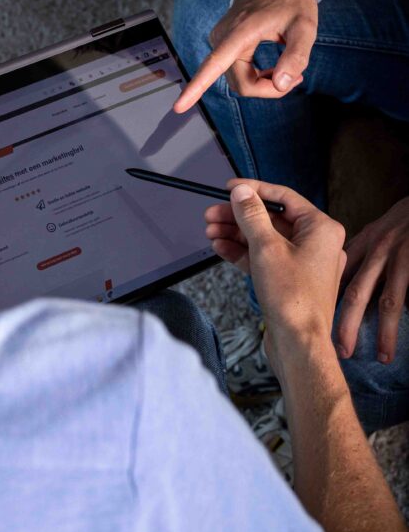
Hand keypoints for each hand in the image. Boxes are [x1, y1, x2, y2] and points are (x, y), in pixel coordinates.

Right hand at [174, 0, 317, 113]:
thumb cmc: (292, 1)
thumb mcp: (306, 27)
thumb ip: (296, 56)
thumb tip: (282, 84)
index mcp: (240, 31)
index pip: (215, 64)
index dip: (196, 88)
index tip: (179, 107)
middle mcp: (223, 36)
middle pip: (240, 83)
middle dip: (267, 89)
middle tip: (296, 79)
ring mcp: (219, 39)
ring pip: (237, 81)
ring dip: (262, 84)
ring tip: (286, 70)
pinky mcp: (221, 43)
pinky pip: (235, 72)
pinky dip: (255, 77)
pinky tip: (272, 68)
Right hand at [204, 178, 346, 380]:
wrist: (298, 343)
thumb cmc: (292, 298)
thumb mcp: (266, 247)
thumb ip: (251, 215)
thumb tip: (241, 192)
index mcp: (321, 228)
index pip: (283, 197)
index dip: (253, 190)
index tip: (229, 188)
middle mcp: (317, 243)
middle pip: (271, 219)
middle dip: (238, 217)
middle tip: (212, 214)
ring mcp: (304, 263)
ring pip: (265, 239)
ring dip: (237, 234)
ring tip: (210, 231)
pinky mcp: (291, 280)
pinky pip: (266, 258)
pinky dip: (244, 252)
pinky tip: (221, 247)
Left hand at [336, 196, 408, 363]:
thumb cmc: (399, 224)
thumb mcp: (374, 234)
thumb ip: (358, 258)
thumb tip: (339, 286)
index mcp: (363, 246)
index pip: (339, 276)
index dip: (327, 301)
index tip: (316, 325)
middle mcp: (377, 253)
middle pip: (357, 293)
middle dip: (347, 324)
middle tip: (340, 351)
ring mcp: (400, 260)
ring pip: (390, 301)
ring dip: (385, 331)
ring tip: (384, 357)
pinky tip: (408, 338)